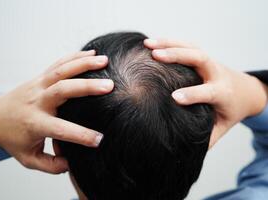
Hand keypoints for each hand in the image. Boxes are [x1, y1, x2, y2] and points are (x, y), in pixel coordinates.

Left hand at [0, 50, 113, 172]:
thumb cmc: (14, 138)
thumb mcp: (28, 159)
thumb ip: (50, 165)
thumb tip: (71, 163)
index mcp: (35, 124)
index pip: (60, 129)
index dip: (81, 135)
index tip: (100, 139)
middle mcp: (37, 102)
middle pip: (62, 90)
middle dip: (87, 87)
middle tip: (109, 86)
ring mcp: (38, 86)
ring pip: (61, 71)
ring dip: (84, 64)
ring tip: (105, 61)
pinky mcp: (40, 77)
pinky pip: (58, 64)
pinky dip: (75, 57)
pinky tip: (91, 54)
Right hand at [144, 39, 267, 147]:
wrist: (246, 90)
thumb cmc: (231, 109)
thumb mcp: (223, 126)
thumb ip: (208, 137)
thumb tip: (188, 152)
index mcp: (223, 93)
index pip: (208, 92)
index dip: (192, 94)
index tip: (174, 97)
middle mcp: (216, 73)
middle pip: (200, 59)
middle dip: (178, 56)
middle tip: (156, 56)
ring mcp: (209, 62)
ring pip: (191, 47)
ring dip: (169, 44)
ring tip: (147, 44)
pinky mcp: (202, 56)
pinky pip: (186, 45)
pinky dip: (169, 41)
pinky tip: (152, 42)